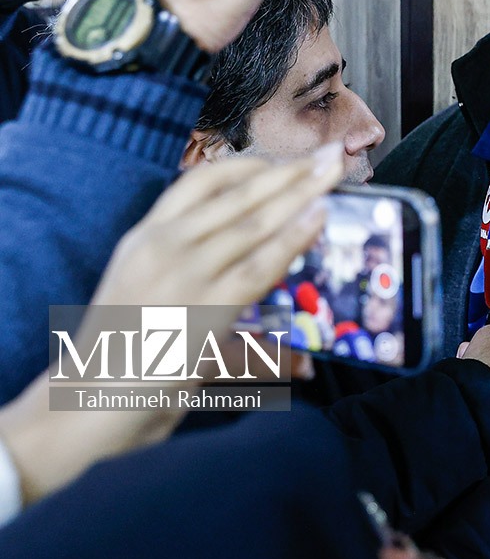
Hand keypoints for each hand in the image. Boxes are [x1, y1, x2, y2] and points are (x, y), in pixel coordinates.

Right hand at [0, 147, 341, 507]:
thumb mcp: (147, 289)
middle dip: (290, 172)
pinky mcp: (202, 311)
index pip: (201, 183)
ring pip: (254, 223)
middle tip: (331, 154)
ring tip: (335, 172)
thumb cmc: (122, 354)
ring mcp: (181, 276)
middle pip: (238, 196)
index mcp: (144, 236)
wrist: (85, 404)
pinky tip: (319, 218)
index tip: (288, 160)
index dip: (251, 166)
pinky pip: (259, 267)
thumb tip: (253, 246)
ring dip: (301, 194)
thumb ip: (192, 262)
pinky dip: (293, 239)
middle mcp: (161, 246)